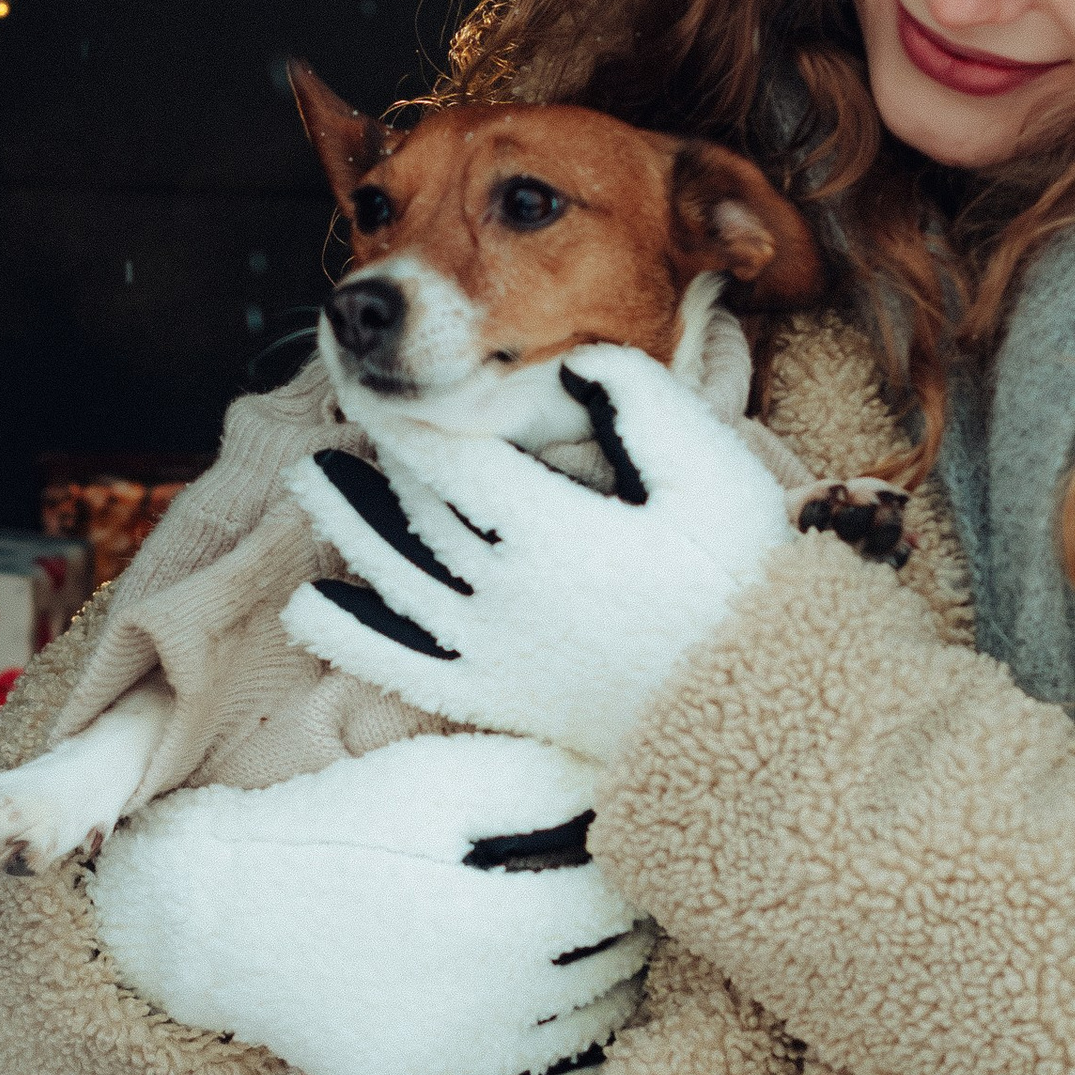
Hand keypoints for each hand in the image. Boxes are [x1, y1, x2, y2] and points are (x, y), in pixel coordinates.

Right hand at [85, 732, 650, 1074]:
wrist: (238, 922)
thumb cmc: (350, 828)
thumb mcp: (448, 778)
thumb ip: (552, 785)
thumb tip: (630, 796)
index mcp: (507, 919)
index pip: (622, 903)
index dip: (630, 870)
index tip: (622, 848)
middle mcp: (498, 1005)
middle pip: (617, 966)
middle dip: (625, 926)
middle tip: (613, 895)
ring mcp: (471, 1064)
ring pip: (596, 1029)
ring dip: (610, 985)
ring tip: (587, 944)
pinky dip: (578, 1047)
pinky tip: (561, 1006)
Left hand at [280, 348, 792, 763]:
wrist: (763, 710)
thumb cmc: (745, 583)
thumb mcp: (708, 471)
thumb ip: (635, 400)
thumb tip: (565, 364)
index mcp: (547, 528)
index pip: (447, 453)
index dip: (403, 411)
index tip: (372, 375)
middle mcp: (500, 589)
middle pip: (416, 508)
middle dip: (378, 453)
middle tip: (346, 406)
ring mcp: (490, 651)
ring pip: (395, 574)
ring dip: (347, 524)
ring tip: (312, 480)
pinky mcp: (496, 699)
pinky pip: (401, 666)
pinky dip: (350, 635)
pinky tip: (311, 609)